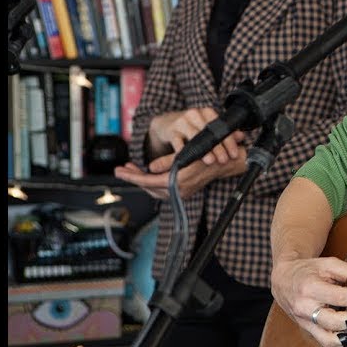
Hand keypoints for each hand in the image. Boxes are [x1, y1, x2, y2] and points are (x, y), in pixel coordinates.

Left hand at [113, 155, 246, 199]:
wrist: (227, 162)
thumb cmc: (211, 154)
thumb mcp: (188, 153)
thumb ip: (168, 162)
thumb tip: (150, 168)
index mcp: (180, 182)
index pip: (149, 181)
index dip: (132, 176)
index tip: (119, 171)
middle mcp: (179, 191)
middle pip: (149, 187)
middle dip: (134, 177)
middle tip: (121, 169)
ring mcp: (181, 193)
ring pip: (154, 189)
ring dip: (141, 179)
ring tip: (131, 169)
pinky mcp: (182, 191)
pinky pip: (161, 189)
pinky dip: (151, 181)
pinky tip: (146, 173)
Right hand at [148, 107, 246, 164]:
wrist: (168, 124)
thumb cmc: (193, 127)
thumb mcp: (208, 128)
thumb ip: (225, 133)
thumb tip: (241, 136)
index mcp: (208, 113)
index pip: (221, 127)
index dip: (229, 141)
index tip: (234, 154)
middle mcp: (195, 114)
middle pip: (209, 132)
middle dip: (218, 148)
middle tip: (224, 160)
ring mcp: (182, 122)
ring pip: (194, 136)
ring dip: (203, 150)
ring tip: (210, 161)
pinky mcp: (171, 130)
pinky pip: (177, 142)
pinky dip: (183, 152)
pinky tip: (189, 160)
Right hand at [272, 256, 346, 346]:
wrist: (284, 280)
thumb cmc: (307, 271)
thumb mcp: (328, 263)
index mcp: (310, 288)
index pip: (341, 298)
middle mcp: (306, 308)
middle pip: (336, 322)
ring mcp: (305, 322)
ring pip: (330, 339)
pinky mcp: (308, 330)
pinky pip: (326, 343)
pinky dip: (342, 342)